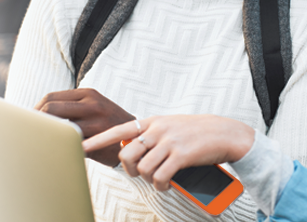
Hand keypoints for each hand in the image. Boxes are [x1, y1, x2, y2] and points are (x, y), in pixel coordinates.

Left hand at [35, 88, 134, 165]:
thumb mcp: (94, 105)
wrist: (136, 139)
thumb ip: (72, 106)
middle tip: (29, 129)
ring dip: (45, 134)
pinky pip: (69, 144)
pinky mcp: (97, 142)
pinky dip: (59, 146)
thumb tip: (37, 112)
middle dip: (35, 120)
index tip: (29, 119)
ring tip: (38, 140)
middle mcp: (92, 105)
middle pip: (49, 108)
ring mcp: (95, 124)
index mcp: (88, 94)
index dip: (35, 109)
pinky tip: (54, 150)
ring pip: (57, 127)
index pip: (51, 97)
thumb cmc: (107, 123)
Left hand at [83, 115, 253, 190]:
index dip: (98, 139)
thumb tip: (130, 151)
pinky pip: (161, 177)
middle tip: (141, 175)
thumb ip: (149, 134)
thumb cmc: (196, 132)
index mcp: (151, 121)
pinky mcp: (181, 155)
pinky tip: (167, 185)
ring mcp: (169, 142)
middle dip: (131, 170)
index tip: (80, 145)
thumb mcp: (169, 126)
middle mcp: (157, 129)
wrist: (226, 133)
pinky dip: (161, 186)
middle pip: (127, 155)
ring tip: (160, 180)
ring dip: (149, 180)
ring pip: (143, 168)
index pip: (118, 130)